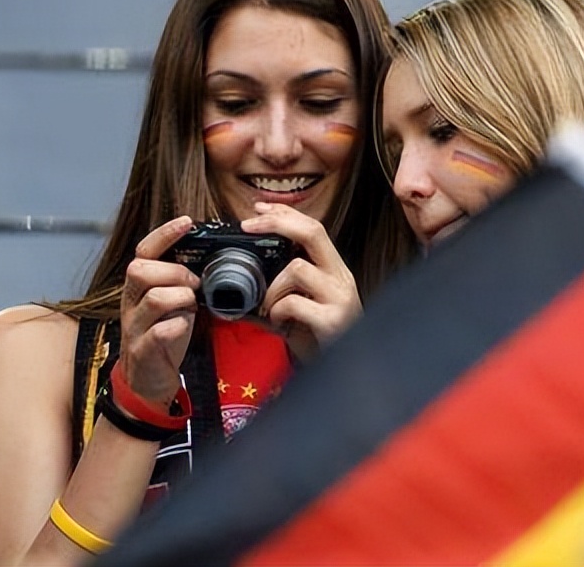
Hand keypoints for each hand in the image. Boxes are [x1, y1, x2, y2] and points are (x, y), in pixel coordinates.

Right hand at [118, 216, 198, 405]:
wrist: (146, 379)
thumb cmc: (162, 335)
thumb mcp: (172, 302)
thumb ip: (181, 282)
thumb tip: (210, 259)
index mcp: (139, 286)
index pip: (144, 251)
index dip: (164, 234)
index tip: (187, 222)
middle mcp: (131, 302)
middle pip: (140, 269)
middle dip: (174, 271)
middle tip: (194, 283)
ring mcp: (134, 326)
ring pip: (153, 298)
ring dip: (180, 297)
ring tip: (190, 305)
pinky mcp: (142, 350)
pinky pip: (157, 333)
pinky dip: (175, 327)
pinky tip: (183, 327)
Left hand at [241, 203, 362, 361]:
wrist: (345, 375)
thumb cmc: (319, 339)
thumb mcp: (297, 308)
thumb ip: (275, 291)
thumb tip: (238, 282)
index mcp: (333, 270)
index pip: (313, 228)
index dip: (285, 214)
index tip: (258, 209)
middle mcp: (341, 278)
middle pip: (313, 232)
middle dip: (277, 223)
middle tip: (248, 226)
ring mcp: (340, 298)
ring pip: (297, 269)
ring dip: (272, 287)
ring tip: (268, 306)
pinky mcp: (332, 320)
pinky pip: (295, 303)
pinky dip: (277, 311)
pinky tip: (279, 322)